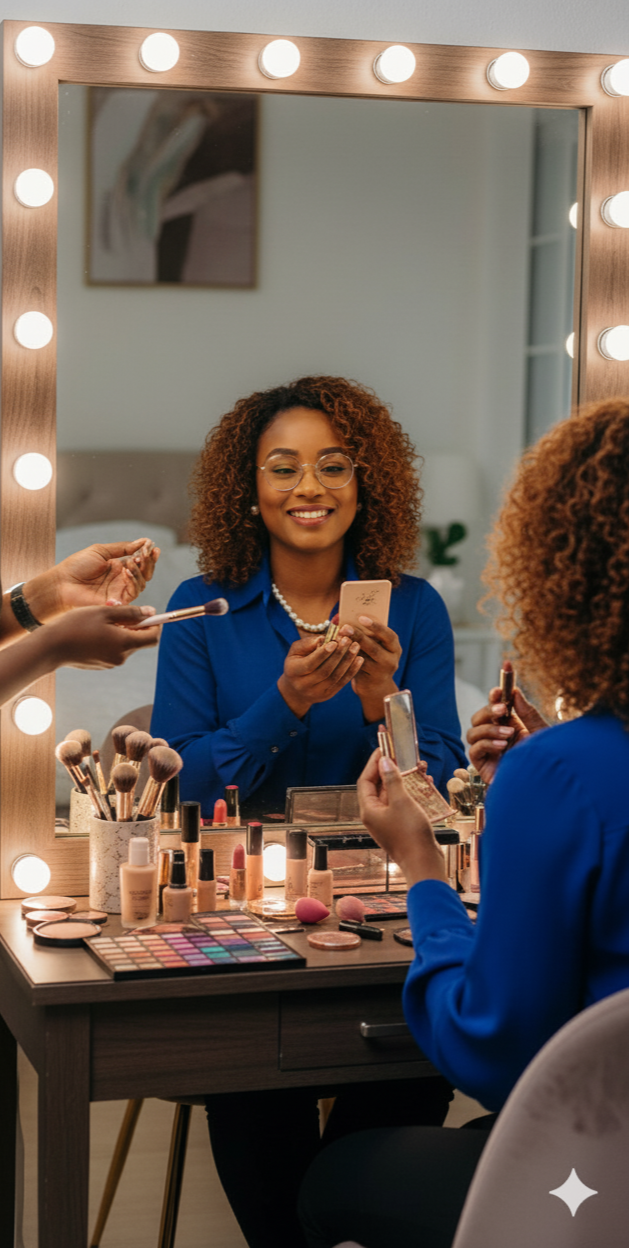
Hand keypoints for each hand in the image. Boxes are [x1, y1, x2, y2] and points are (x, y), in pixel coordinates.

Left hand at [24, 539, 159, 619]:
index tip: (153, 547)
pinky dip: (133, 582)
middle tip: (147, 554)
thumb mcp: (101, 551)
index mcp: (118, 567)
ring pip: (141, 584)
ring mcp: (119, 591)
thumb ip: (123, 548)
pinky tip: (127, 571)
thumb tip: (143, 541)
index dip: (148, 555)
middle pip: (145, 574)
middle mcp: (121, 580)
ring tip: (132, 562)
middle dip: (149, 563)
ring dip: (140, 571)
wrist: (62, 583)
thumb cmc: (77, 566)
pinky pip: (133, 593)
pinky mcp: (117, 602)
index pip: (139, 562)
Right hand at [48, 604, 159, 668]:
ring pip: (126, 644)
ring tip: (102, 621)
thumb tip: (151, 612)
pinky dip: (112, 640)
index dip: (155, 624)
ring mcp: (111, 663)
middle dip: (136, 626)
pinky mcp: (102, 665)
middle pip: (140, 641)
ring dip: (122, 632)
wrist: (51, 647)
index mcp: (125, 643)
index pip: (153, 637)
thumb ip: (130, 612)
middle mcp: (121, 657)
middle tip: (119, 612)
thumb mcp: (104, 612)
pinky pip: (115, 650)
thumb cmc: (76, 625)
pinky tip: (94, 632)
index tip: (149, 613)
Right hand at [278, 633, 363, 717]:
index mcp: (293, 671)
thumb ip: (307, 643)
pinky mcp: (328, 695)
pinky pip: (342, 683)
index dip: (323, 653)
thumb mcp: (296, 651)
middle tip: (348, 640)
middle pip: (325, 671)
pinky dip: (352, 670)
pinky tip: (359, 659)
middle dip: (338, 655)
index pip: (310, 663)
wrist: (296, 689)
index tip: (334, 641)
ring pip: (335, 677)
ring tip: (355, 647)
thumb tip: (324, 638)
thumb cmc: (296, 663)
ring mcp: (317, 692)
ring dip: (347, 661)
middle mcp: (304, 685)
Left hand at [345, 615, 400, 720]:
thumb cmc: (374, 658)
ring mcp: (381, 672)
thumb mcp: (376, 645)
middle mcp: (391, 660)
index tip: (361, 617)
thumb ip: (368, 634)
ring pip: (364, 658)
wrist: (376, 685)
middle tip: (345, 627)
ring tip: (338, 638)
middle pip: (374, 647)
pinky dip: (346, 658)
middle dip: (358, 636)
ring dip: (349, 647)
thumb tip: (347, 618)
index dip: (375, 626)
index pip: (388, 635)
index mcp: (394, 647)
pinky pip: (356, 667)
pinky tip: (336, 650)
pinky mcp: (370, 680)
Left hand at [357, 749, 446, 886]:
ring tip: (420, 768)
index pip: (365, 780)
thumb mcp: (401, 801)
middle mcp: (376, 815)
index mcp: (369, 809)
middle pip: (380, 785)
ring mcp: (389, 821)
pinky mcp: (401, 825)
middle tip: (403, 756)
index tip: (384, 749)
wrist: (424, 863)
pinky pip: (404, 803)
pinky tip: (426, 785)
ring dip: (406, 780)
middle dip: (393, 769)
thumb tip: (384, 762)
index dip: (374, 763)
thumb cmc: (410, 834)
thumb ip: (392, 780)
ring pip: (395, 793)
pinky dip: (413, 793)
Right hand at [466, 684, 546, 783]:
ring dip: (489, 729)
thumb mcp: (539, 731)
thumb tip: (515, 691)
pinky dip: (487, 744)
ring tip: (509, 734)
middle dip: (488, 711)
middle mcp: (495, 736)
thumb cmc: (546, 759)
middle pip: (478, 718)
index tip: (499, 689)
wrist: (547, 784)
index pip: (494, 707)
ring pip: (472, 732)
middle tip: (502, 709)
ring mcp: (487, 751)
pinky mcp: (482, 765)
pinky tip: (503, 746)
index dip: (493, 697)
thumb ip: (527, 712)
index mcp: (508, 725)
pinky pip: (475, 750)